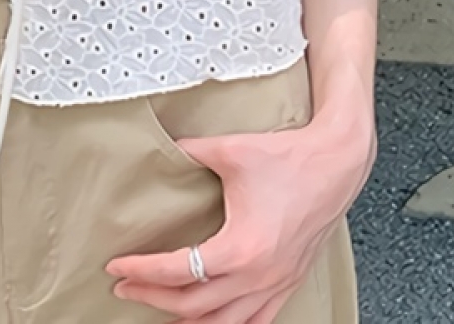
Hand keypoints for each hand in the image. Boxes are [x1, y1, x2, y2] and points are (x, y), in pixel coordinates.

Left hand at [106, 114, 374, 323]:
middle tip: (125, 286)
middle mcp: (259, 276)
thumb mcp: (229, 149)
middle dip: (153, 297)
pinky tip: (211, 319)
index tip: (116, 265)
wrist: (337, 161)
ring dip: (186, 320)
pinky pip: (256, 320)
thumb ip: (189, 150)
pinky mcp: (290, 281)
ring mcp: (277, 283)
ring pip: (224, 323)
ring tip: (158, 306)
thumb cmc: (288, 156)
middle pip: (194, 307)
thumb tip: (162, 148)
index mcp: (241, 249)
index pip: (179, 271)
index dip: (142, 270)